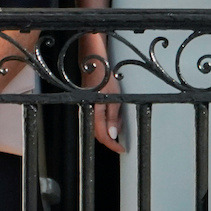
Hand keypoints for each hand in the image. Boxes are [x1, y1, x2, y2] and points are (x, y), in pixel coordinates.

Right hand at [81, 33, 123, 153]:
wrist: (93, 61)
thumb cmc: (104, 76)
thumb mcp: (114, 97)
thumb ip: (113, 117)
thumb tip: (113, 135)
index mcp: (94, 111)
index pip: (102, 135)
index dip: (112, 145)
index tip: (122, 149)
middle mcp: (88, 111)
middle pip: (99, 133)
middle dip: (111, 139)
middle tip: (123, 141)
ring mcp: (88, 107)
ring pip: (99, 126)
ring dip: (110, 129)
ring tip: (120, 125)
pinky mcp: (90, 104)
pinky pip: (98, 118)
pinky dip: (107, 121)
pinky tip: (114, 116)